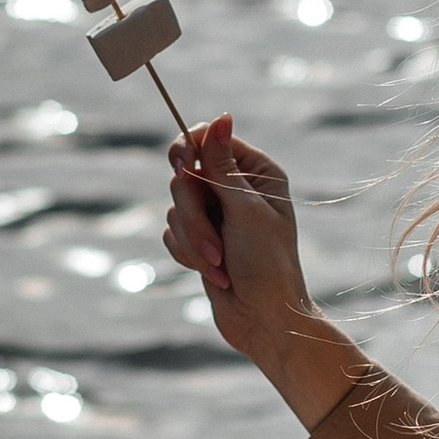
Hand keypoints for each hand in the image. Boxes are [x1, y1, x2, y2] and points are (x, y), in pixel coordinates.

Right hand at [163, 111, 307, 367]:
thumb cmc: (266, 265)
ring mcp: (216, 214)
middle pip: (185, 177)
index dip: (188, 149)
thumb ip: (222, 166)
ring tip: (220, 266)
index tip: (179, 166)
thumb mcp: (245, 211)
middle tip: (218, 244)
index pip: (208, 140)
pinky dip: (188, 254)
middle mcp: (235, 188)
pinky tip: (213, 274)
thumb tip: (221, 116)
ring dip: (194, 241)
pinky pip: (171, 233)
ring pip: (175, 208)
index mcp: (256, 173)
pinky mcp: (200, 239)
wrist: (264, 321)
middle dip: (196, 216)